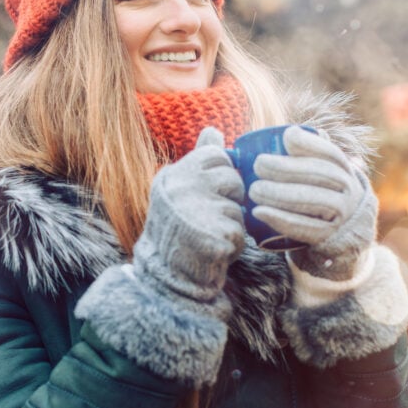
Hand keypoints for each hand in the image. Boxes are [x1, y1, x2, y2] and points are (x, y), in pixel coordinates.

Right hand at [133, 127, 245, 303]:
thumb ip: (200, 159)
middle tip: (209, 218)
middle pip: (233, 180)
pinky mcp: (214, 236)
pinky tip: (214, 251)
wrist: (166, 276)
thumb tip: (213, 130)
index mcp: (174, 175)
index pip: (217, 156)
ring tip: (209, 235)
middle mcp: (182, 189)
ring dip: (231, 224)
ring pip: (238, 208)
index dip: (221, 176)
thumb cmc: (178, 229)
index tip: (208, 194)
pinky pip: (240, 232)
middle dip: (230, 200)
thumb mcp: (182, 189)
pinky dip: (233, 245)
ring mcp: (197, 212)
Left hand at [248, 125, 376, 278]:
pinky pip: (305, 227)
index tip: (286, 137)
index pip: (328, 152)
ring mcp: (340, 212)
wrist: (344, 226)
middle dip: (285, 168)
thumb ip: (304, 151)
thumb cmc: (320, 188)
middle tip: (258, 165)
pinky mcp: (328, 235)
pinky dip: (280, 219)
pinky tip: (259, 212)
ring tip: (254, 190)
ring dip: (279, 194)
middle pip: (318, 175)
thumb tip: (268, 136)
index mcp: (342, 167)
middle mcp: (346, 188)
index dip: (308, 143)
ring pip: (311, 200)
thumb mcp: (321, 168)